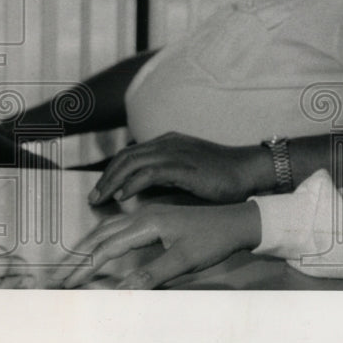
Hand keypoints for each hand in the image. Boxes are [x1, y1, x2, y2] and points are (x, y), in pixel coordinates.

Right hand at [52, 201, 261, 288]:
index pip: (106, 248)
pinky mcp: (156, 216)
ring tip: (70, 262)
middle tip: (58, 276)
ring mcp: (150, 213)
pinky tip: (100, 244)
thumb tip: (120, 291)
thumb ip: (152, 275)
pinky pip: (120, 225)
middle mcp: (144, 214)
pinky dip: (103, 236)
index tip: (65, 286)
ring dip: (88, 244)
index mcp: (148, 222)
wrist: (239, 222)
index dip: (84, 269)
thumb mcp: (184, 261)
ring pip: (109, 227)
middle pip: (101, 234)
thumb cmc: (214, 241)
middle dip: (77, 256)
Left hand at [89, 132, 273, 204]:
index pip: (130, 153)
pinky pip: (149, 173)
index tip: (102, 191)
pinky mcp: (183, 166)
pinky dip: (132, 184)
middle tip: (94, 198)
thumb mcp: (188, 172)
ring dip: (113, 182)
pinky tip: (124, 197)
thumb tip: (141, 191)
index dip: (112, 171)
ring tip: (102, 199)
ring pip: (132, 163)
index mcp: (169, 143)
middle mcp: (169, 143)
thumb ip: (166, 177)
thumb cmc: (222, 178)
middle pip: (125, 156)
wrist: (248, 170)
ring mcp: (176, 152)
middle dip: (106, 177)